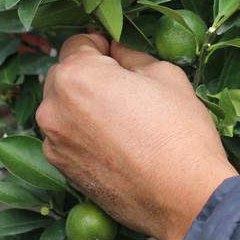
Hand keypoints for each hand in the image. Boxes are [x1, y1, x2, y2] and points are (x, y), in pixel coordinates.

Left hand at [37, 33, 237, 239]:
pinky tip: (115, 146)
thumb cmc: (180, 132)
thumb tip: (115, 49)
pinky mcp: (61, 170)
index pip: (78, 42)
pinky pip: (66, 138)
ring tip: (121, 121)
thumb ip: (130, 54)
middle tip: (124, 89)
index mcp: (77, 75)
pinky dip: (83, 135)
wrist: (185, 197)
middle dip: (88, 75)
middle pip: (63, 75)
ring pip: (62, 109)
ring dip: (82, 106)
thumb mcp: (164, 74)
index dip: (102, 44)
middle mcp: (53, 108)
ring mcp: (53, 143)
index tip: (120, 56)